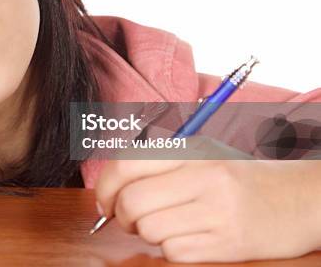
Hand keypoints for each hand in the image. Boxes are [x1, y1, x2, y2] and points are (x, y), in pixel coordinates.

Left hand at [94, 139, 320, 262]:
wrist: (299, 199)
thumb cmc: (237, 178)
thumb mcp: (200, 157)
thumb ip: (156, 166)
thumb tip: (109, 191)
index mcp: (192, 151)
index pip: (127, 165)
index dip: (105, 186)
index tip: (105, 200)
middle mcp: (204, 178)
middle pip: (132, 202)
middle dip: (120, 215)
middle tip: (128, 218)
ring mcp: (218, 213)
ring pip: (149, 230)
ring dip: (147, 233)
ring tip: (165, 225)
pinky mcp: (229, 244)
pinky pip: (173, 252)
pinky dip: (170, 248)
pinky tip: (188, 237)